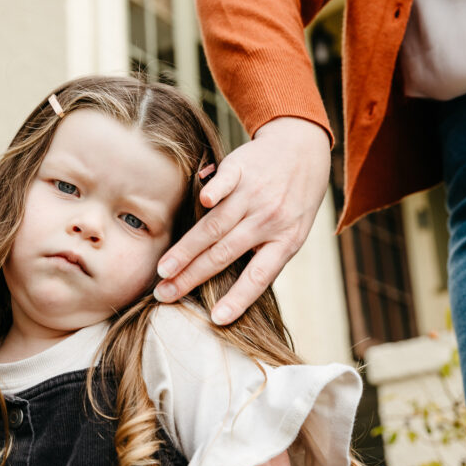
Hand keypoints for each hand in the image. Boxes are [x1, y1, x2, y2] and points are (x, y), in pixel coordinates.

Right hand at [154, 117, 330, 323]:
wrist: (302, 147)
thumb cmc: (293, 197)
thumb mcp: (292, 230)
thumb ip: (264, 253)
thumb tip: (231, 287)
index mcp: (285, 241)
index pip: (258, 276)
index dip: (238, 298)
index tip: (216, 319)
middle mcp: (269, 219)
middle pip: (225, 253)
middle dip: (192, 277)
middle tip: (165, 294)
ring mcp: (255, 194)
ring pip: (216, 225)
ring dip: (188, 249)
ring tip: (164, 269)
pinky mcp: (241, 168)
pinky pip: (226, 182)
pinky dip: (216, 190)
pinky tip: (204, 201)